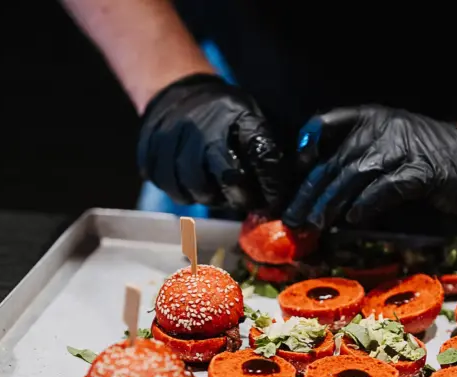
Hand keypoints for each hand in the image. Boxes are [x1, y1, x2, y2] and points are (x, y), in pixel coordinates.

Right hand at [137, 74, 289, 213]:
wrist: (178, 95)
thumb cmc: (226, 114)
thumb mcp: (255, 117)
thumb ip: (274, 146)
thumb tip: (301, 181)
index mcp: (239, 117)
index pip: (263, 155)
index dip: (273, 184)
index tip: (277, 201)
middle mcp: (205, 131)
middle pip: (229, 179)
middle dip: (242, 196)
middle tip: (247, 199)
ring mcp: (175, 146)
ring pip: (200, 192)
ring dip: (215, 197)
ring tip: (220, 188)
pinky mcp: (155, 162)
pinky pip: (177, 193)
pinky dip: (190, 194)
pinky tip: (198, 183)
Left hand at [282, 106, 456, 228]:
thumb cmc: (428, 157)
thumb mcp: (389, 146)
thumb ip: (358, 160)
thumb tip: (322, 194)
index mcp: (371, 119)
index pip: (327, 122)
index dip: (308, 143)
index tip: (298, 168)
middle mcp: (383, 128)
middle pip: (336, 160)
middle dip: (312, 192)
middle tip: (295, 217)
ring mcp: (403, 148)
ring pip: (355, 175)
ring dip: (332, 202)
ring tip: (315, 223)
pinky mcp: (421, 171)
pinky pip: (386, 187)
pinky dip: (368, 203)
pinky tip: (353, 218)